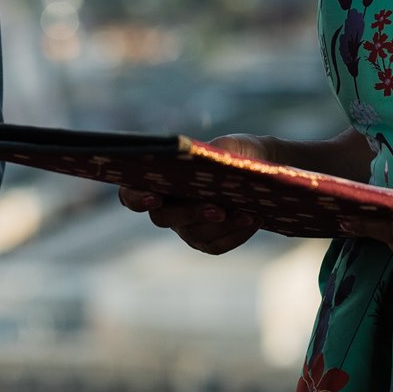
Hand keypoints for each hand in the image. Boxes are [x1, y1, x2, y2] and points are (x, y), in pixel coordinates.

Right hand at [116, 133, 268, 254]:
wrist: (261, 167)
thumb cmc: (233, 152)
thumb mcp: (223, 146)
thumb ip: (210, 156)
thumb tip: (204, 164)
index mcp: (159, 180)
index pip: (131, 194)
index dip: (136, 198)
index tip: (155, 197)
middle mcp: (165, 207)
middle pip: (163, 218)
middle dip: (189, 213)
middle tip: (217, 208)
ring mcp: (185, 227)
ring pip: (194, 234)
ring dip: (221, 225)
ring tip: (247, 212)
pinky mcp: (207, 241)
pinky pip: (216, 244)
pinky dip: (236, 233)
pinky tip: (253, 218)